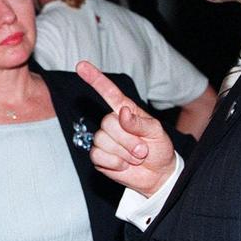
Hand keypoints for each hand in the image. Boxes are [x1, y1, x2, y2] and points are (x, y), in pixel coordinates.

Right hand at [76, 61, 175, 196]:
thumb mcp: (157, 132)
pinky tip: (124, 165)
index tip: (81, 66)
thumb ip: (139, 122)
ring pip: (102, 140)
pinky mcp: (99, 156)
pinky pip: (98, 155)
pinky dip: (114, 163)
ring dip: (123, 153)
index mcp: (126, 111)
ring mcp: (104, 139)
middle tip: (142, 150)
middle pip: (107, 123)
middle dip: (127, 139)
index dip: (95, 79)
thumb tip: (122, 112)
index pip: (109, 92)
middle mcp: (112, 123)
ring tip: (134, 157)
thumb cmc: (159, 148)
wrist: (157, 175)